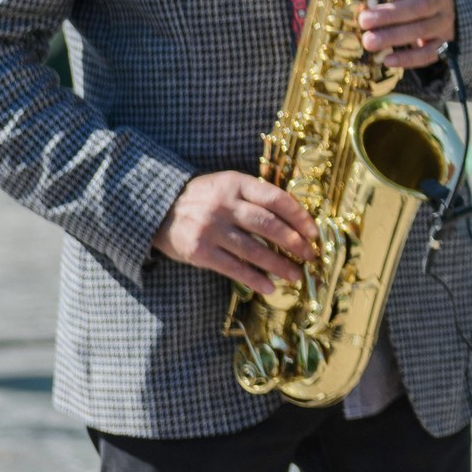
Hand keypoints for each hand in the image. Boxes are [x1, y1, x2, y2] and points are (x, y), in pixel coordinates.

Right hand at [152, 170, 318, 296]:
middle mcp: (225, 205)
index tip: (314, 232)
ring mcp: (211, 229)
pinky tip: (269, 287)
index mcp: (237, 184)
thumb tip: (293, 219)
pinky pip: (232, 268)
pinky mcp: (199, 251)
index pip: (276, 199)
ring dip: (278, 265)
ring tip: (296, 275)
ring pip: (253, 250)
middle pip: (268, 225)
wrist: (157, 209)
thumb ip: (255, 196)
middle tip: (310, 256)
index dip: (299, 216)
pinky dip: (253, 279)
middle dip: (294, 243)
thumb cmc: (203, 197)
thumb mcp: (228, 185)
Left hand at [358, 0, 455, 69]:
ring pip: (422, 30)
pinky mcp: (443, 42)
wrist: (442, 8)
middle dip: (389, 14)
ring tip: (368, 41)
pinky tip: (387, 60)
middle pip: (420, 5)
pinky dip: (408, 58)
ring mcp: (445, 21)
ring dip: (393, 36)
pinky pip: (428, 53)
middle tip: (363, 21)